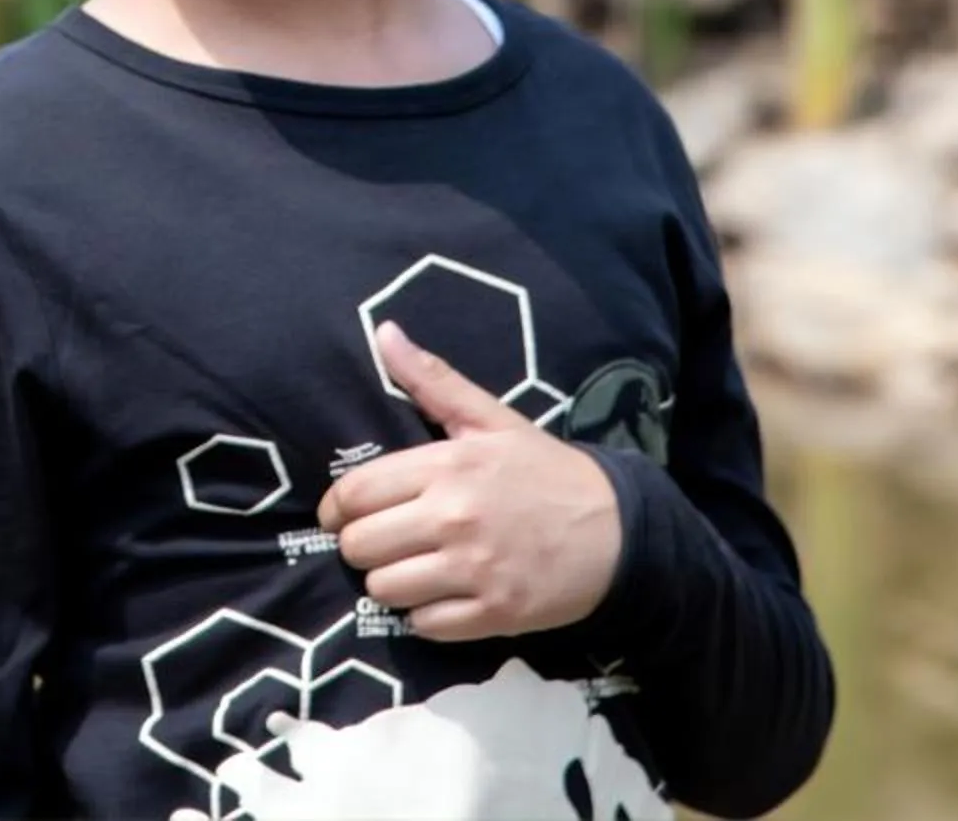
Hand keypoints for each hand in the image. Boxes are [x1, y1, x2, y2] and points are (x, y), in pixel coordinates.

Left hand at [313, 320, 623, 641]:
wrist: (619, 531)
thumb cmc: (545, 472)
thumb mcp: (491, 420)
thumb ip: (432, 380)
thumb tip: (383, 332)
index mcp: (446, 467)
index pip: (353, 494)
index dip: (338, 508)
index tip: (346, 513)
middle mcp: (454, 519)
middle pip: (359, 546)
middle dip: (362, 544)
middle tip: (386, 540)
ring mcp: (474, 571)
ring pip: (383, 589)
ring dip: (390, 581)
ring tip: (413, 567)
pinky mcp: (494, 614)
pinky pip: (424, 626)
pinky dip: (425, 616)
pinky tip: (443, 595)